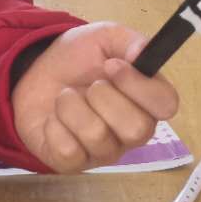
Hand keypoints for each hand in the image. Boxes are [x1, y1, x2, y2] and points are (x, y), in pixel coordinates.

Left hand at [12, 23, 179, 172]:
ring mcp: (103, 151)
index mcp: (147, 101)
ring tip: (65, 98)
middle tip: (88, 86)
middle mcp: (131, 131)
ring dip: (72, 107)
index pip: (166, 105)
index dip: (140, 86)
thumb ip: (128, 41)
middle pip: (137, 130)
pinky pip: (69, 151)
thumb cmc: (77, 60)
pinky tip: (54, 119)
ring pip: (97, 136)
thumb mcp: (103, 38)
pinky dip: (54, 126)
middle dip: (103, 98)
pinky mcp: (74, 164)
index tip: (111, 65)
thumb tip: (142, 52)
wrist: (34, 75)